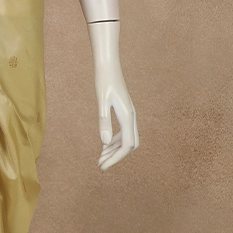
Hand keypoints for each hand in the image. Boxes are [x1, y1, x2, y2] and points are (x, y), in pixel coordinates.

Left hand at [89, 20, 138, 170]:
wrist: (108, 65)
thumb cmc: (104, 81)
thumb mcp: (101, 101)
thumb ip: (103, 121)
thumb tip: (104, 143)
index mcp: (127, 117)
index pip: (126, 146)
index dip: (115, 159)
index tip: (102, 166)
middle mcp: (131, 117)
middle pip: (130, 145)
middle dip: (116, 157)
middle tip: (101, 164)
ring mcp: (129, 114)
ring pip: (127, 139)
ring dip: (115, 150)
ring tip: (100, 157)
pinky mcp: (125, 111)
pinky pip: (124, 131)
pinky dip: (115, 141)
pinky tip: (104, 143)